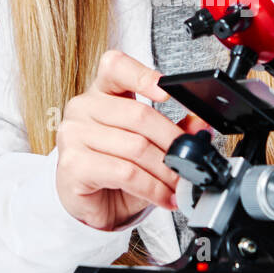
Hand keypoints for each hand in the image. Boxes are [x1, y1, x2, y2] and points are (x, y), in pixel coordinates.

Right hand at [55, 49, 211, 230]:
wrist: (92, 205)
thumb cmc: (114, 170)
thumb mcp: (147, 146)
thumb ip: (171, 131)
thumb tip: (200, 126)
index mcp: (101, 93)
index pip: (114, 67)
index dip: (141, 75)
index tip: (166, 92)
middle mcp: (83, 108)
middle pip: (139, 114)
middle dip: (173, 142)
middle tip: (190, 161)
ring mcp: (74, 135)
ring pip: (136, 147)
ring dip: (166, 171)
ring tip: (180, 184)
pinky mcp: (73, 165)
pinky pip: (125, 172)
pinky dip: (152, 187)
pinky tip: (163, 196)